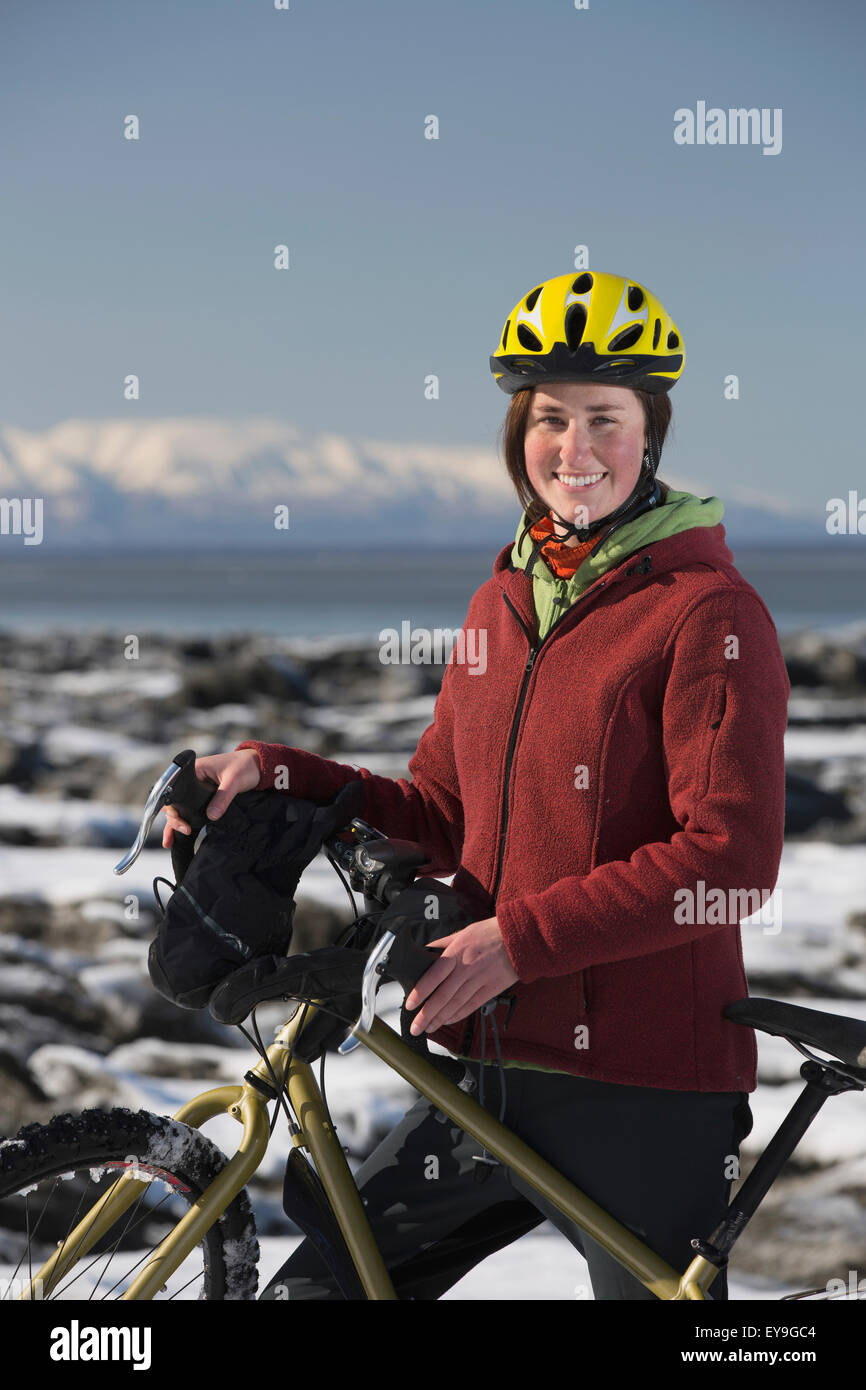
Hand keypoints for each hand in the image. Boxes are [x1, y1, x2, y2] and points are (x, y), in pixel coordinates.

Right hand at [161, 749, 261, 846]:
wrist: (259, 765)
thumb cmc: (245, 766)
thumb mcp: (234, 781)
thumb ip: (222, 798)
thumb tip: (211, 816)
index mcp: (194, 771)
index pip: (174, 790)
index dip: (172, 808)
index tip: (179, 820)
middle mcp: (192, 780)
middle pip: (175, 802)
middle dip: (174, 820)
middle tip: (184, 831)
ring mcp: (198, 789)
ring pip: (181, 808)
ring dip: (175, 824)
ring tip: (170, 842)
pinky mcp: (206, 797)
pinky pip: (192, 810)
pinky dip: (186, 821)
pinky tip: (184, 834)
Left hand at [404, 916, 518, 1035]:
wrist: (520, 937)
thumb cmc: (491, 932)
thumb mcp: (463, 932)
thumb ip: (443, 944)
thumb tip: (425, 952)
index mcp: (458, 951)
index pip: (435, 974)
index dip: (421, 991)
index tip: (410, 1005)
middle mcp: (468, 967)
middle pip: (444, 995)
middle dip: (427, 1013)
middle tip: (416, 1027)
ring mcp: (481, 979)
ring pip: (457, 1003)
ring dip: (441, 1018)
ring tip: (428, 1027)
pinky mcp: (493, 988)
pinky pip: (473, 1005)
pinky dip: (459, 1015)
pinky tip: (447, 1021)